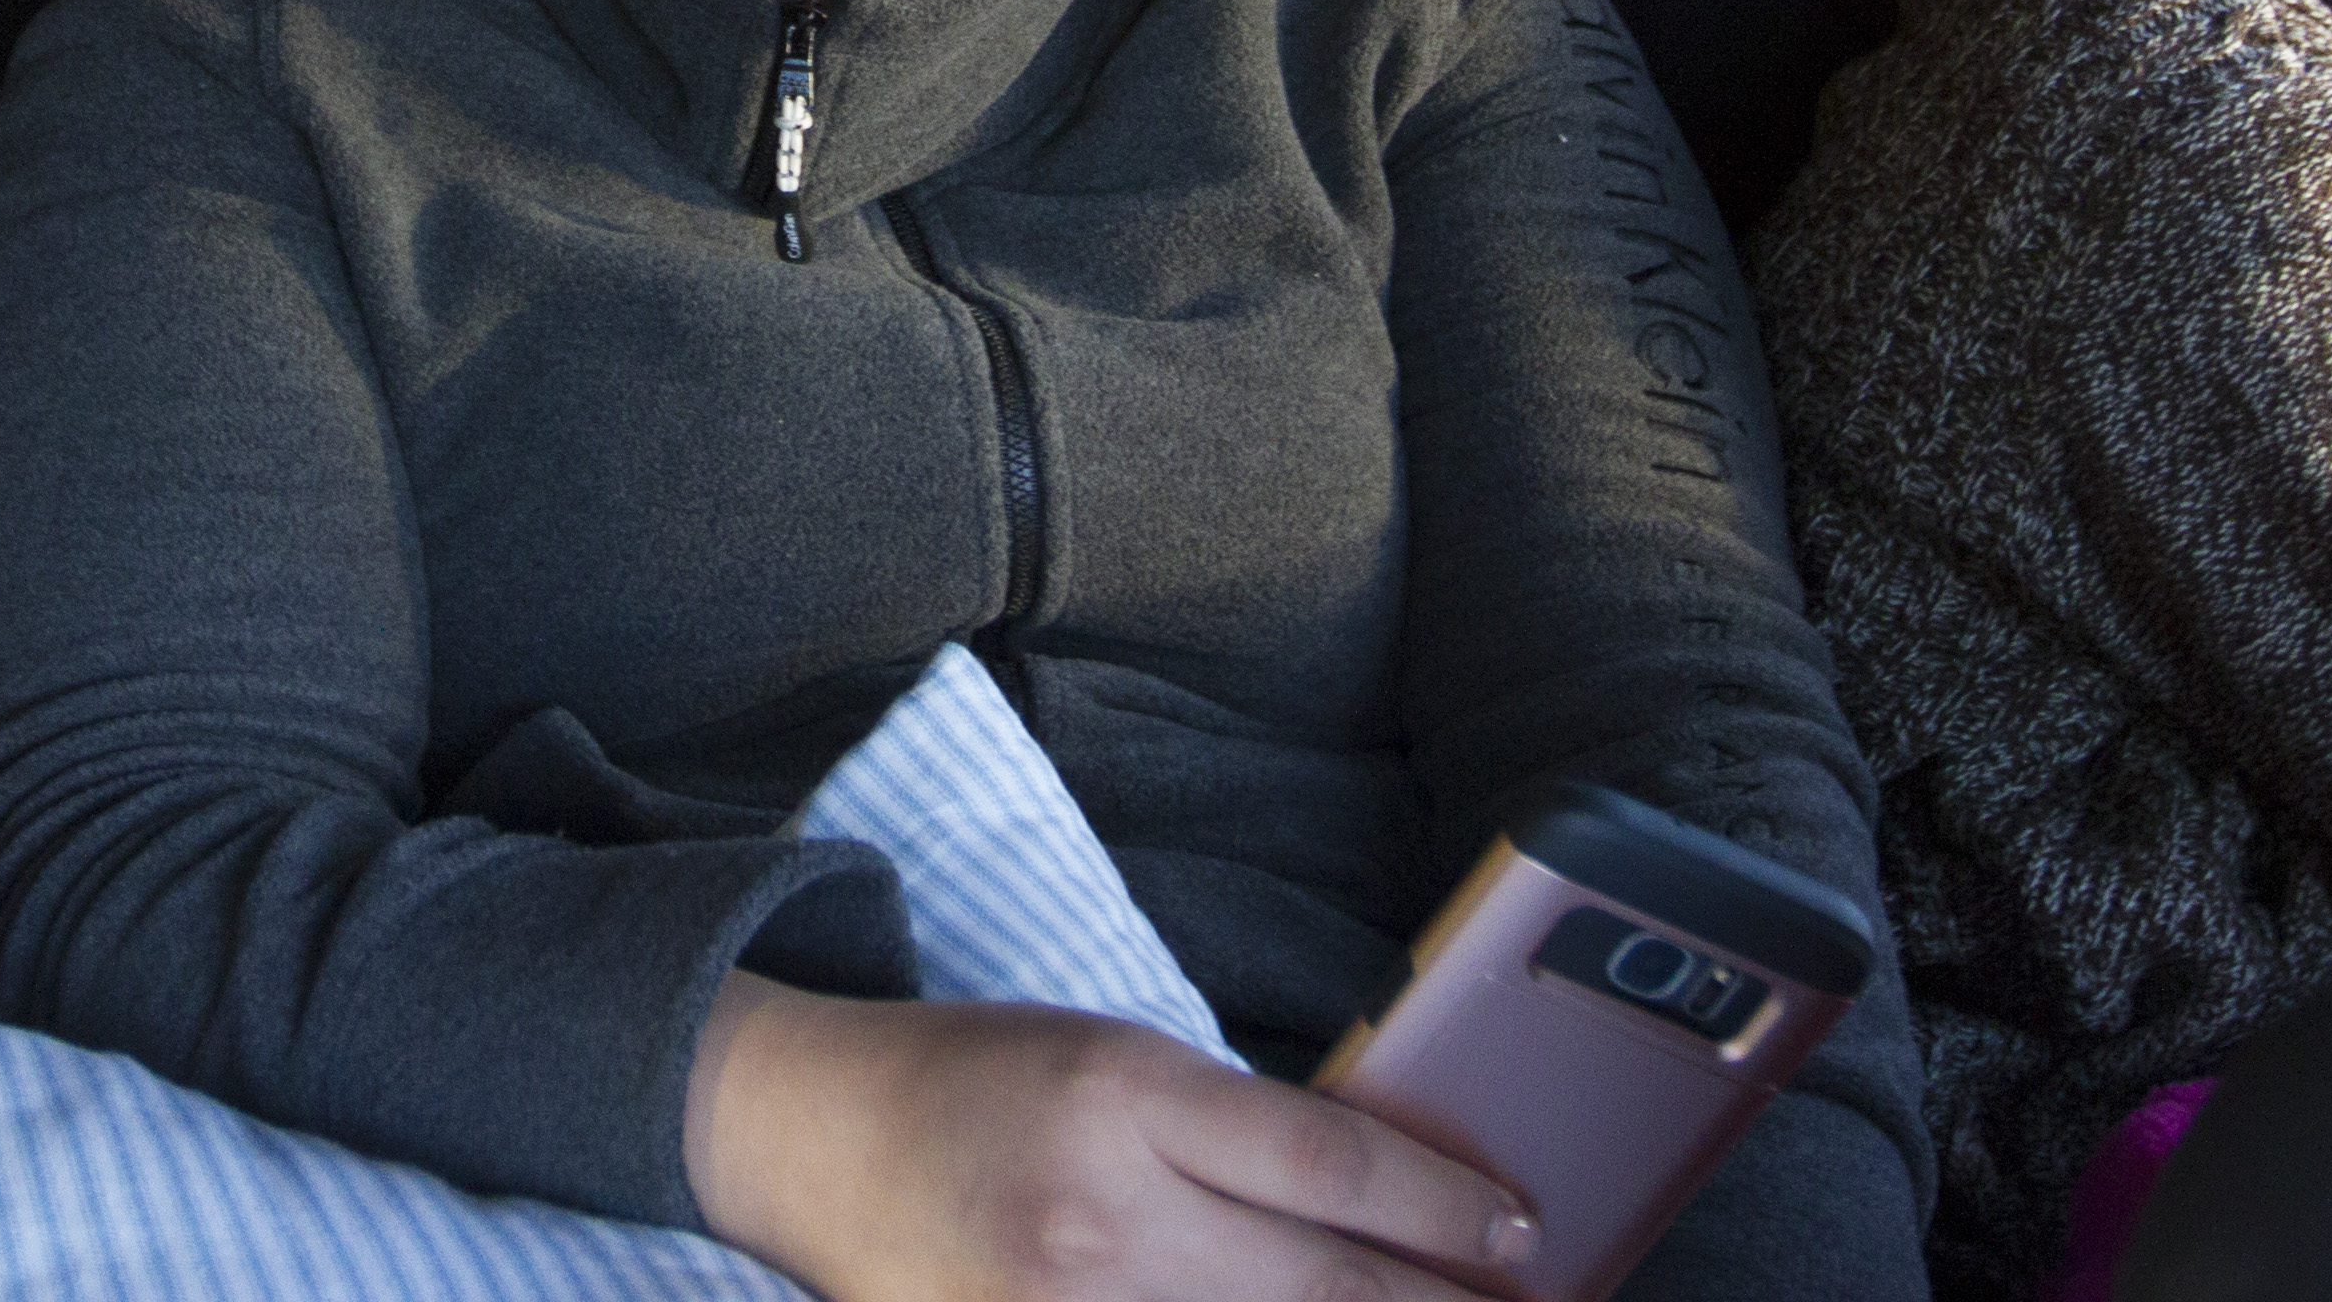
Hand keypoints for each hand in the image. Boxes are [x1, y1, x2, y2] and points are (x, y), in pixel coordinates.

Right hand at [686, 974, 1533, 1301]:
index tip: (1525, 1234)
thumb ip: (1237, 1129)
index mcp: (1126, 1095)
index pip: (1330, 1166)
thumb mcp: (1116, 1052)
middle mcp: (1101, 1216)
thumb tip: (1381, 1205)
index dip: (1446, 1210)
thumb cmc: (975, 1076)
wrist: (807, 1137)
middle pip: (1321, 1288)